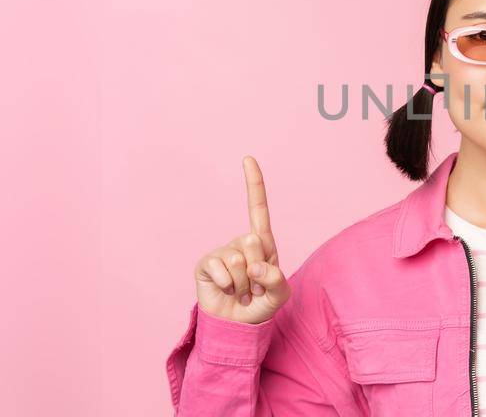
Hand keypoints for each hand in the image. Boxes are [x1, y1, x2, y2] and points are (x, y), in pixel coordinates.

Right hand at [193, 156, 292, 323]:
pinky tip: (225, 291)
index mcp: (263, 244)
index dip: (254, 184)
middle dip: (258, 271)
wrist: (236, 326)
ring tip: (241, 292)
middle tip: (254, 287)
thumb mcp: (279, 296)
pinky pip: (221, 268)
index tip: (248, 158)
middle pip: (254, 241)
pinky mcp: (206, 263)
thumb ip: (276, 281)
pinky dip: (227, 285)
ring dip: (243, 284)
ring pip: (238, 259)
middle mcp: (241, 243)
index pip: (258, 209)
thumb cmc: (261, 306)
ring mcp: (222, 251)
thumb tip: (255, 267)